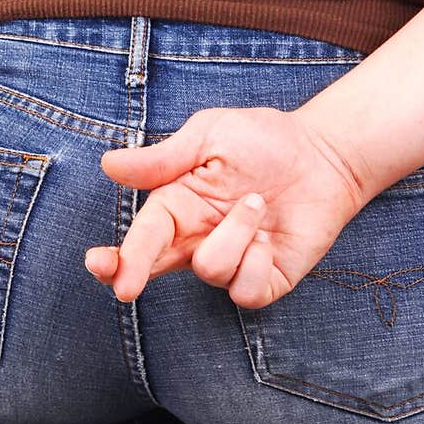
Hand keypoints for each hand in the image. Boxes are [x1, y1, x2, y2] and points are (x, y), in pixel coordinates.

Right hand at [84, 106, 368, 307]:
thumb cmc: (264, 140)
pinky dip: (257, 259)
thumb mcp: (210, 135)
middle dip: (132, 274)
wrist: (323, 154)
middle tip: (125, 286)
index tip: (100, 263)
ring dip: (236, 231)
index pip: (140, 236)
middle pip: (151, 270)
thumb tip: (109, 165)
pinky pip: (246, 289)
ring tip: (258, 203)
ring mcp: (230, 264)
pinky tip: (269, 236)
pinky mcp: (263, 281)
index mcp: (175, 206)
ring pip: (210, 270)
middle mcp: (195, 240)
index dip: (118, 256)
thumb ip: (163, 158)